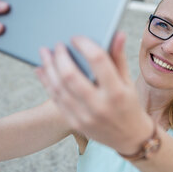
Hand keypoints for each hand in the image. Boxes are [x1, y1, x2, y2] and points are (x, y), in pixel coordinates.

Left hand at [36, 32, 152, 154]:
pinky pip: (56, 100)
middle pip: (71, 76)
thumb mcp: (128, 82)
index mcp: (117, 92)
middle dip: (60, 57)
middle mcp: (99, 106)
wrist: (130, 138)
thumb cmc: (130, 105)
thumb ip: (119, 58)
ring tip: (44, 53)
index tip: (77, 38)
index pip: (98, 61)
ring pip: (59, 88)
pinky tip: (42, 70)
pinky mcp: (75, 123)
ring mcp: (85, 117)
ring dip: (49, 67)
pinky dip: (47, 82)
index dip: (85, 45)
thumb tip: (117, 33)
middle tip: (58, 45)